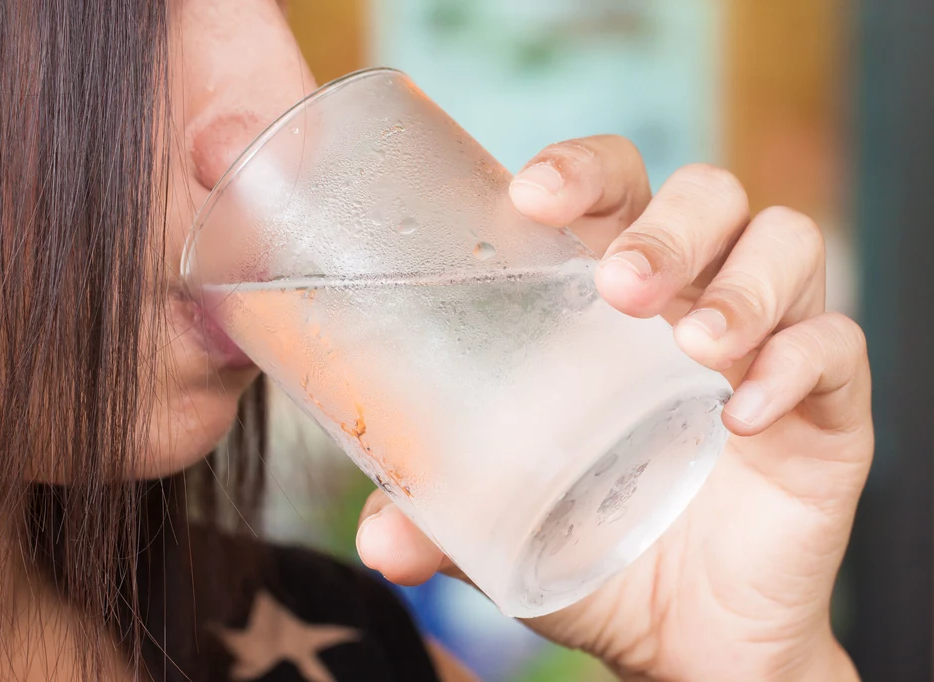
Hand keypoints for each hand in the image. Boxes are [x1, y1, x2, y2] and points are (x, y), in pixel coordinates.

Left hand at [355, 136, 870, 681]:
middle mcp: (690, 300)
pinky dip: (797, 365)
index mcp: (608, 300)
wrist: (682, 634)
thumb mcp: (503, 521)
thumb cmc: (593, 547)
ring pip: (785, 244)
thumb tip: (379, 542)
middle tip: (623, 284)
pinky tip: (744, 416)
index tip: (534, 192)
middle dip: (668, 224)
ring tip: (695, 347)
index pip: (612, 188)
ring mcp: (765, 344)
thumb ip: (440, 516)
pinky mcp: (827, 407)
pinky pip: (836, 347)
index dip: (582, 168)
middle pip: (707, 195)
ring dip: (742, 283)